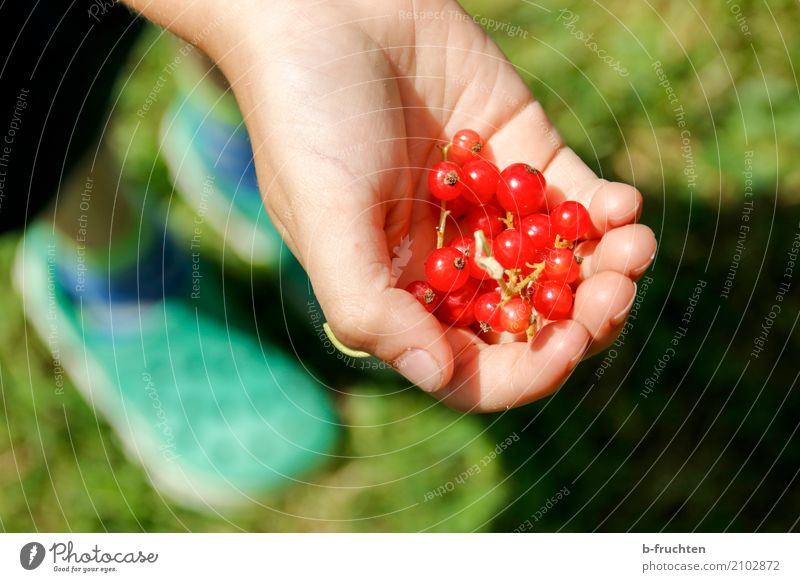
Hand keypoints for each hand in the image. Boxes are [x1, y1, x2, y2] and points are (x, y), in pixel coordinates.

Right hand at [203, 0, 655, 410]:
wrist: (327, 9)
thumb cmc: (306, 116)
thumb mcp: (322, 216)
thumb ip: (368, 305)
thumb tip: (436, 377)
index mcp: (401, 294)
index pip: (471, 365)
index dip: (525, 372)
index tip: (567, 347)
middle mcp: (450, 263)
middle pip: (531, 322)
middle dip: (583, 320)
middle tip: (616, 293)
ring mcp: (490, 212)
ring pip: (564, 267)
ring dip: (609, 268)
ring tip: (636, 247)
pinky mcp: (522, 157)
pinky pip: (576, 200)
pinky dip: (606, 209)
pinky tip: (622, 204)